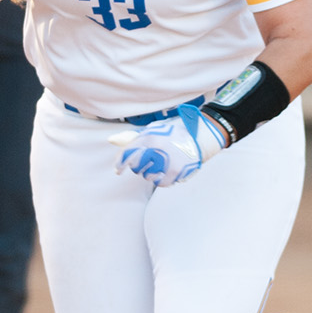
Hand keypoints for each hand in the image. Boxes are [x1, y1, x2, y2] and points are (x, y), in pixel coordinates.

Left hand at [108, 104, 228, 187]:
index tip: (117, 170)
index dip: (119, 163)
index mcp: (150, 137)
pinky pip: (160, 183)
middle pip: (137, 167)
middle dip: (139, 166)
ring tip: (160, 164)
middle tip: (148, 161)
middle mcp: (157, 150)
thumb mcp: (154, 129)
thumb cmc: (174, 133)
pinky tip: (166, 171)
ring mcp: (166, 162)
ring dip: (150, 173)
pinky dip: (161, 179)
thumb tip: (111, 140)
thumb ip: (133, 137)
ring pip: (147, 176)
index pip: (127, 153)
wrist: (200, 137)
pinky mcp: (175, 173)